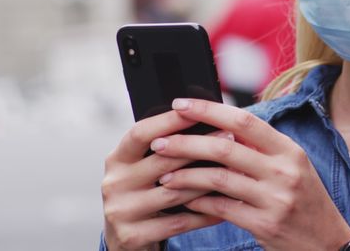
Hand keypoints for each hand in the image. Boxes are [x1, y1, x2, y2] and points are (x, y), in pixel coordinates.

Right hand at [102, 111, 224, 250]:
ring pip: (174, 192)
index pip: (140, 133)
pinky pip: (178, 223)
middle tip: (231, 139)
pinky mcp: (132, 235)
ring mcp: (121, 211)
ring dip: (208, 181)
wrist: (124, 240)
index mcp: (117, 159)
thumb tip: (203, 120)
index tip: (198, 110)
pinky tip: (225, 208)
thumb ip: (163, 150)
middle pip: (162, 162)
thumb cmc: (142, 195)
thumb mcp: (142, 170)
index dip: (168, 121)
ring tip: (235, 173)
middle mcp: (114, 183)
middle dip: (200, 149)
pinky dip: (204, 214)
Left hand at [152, 99, 349, 250]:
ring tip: (164, 174)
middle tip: (160, 141)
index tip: (181, 105)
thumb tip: (222, 125)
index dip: (209, 110)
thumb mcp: (293, 167)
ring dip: (186, 175)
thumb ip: (262, 148)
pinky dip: (199, 202)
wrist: (328, 242)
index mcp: (289, 150)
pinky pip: (222, 209)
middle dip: (186, 142)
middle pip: (225, 147)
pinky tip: (185, 198)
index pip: (244, 120)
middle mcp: (284, 171)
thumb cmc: (305, 200)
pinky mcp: (265, 225)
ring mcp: (275, 199)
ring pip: (219, 179)